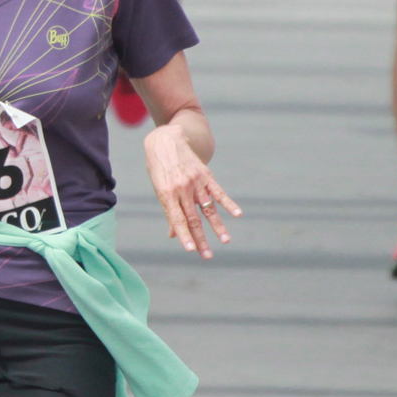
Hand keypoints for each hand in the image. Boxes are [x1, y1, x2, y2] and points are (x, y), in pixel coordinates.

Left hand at [143, 119, 238, 257]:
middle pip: (194, 219)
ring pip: (208, 209)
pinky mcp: (206, 176)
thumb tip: (173, 234)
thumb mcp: (159, 189)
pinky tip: (237, 214)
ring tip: (226, 241)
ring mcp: (195, 182)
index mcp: (167, 194)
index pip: (178, 220)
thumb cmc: (160, 168)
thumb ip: (169, 211)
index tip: (191, 250)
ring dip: (218, 226)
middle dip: (201, 239)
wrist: (167, 140)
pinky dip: (228, 203)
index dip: (185, 236)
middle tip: (207, 256)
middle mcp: (182, 189)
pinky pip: (218, 192)